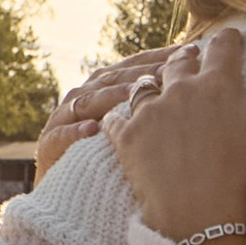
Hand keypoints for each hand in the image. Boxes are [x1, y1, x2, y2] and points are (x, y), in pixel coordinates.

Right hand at [35, 47, 189, 183]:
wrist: (68, 193)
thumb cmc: (107, 160)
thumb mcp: (133, 131)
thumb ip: (153, 107)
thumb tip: (197, 91)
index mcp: (102, 88)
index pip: (133, 67)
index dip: (159, 58)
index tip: (189, 50)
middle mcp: (81, 97)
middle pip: (113, 79)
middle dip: (141, 73)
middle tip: (170, 69)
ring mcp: (62, 119)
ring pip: (88, 101)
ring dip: (111, 97)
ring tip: (135, 95)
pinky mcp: (48, 145)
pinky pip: (62, 136)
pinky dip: (76, 132)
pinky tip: (93, 129)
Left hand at [104, 27, 245, 244]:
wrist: (204, 221)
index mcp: (219, 84)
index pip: (224, 46)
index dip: (229, 39)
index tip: (231, 38)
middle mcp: (181, 89)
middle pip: (180, 62)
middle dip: (188, 58)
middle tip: (192, 59)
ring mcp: (150, 113)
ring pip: (145, 86)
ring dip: (153, 85)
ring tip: (156, 90)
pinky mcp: (126, 138)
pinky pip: (115, 117)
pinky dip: (118, 117)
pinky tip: (120, 120)